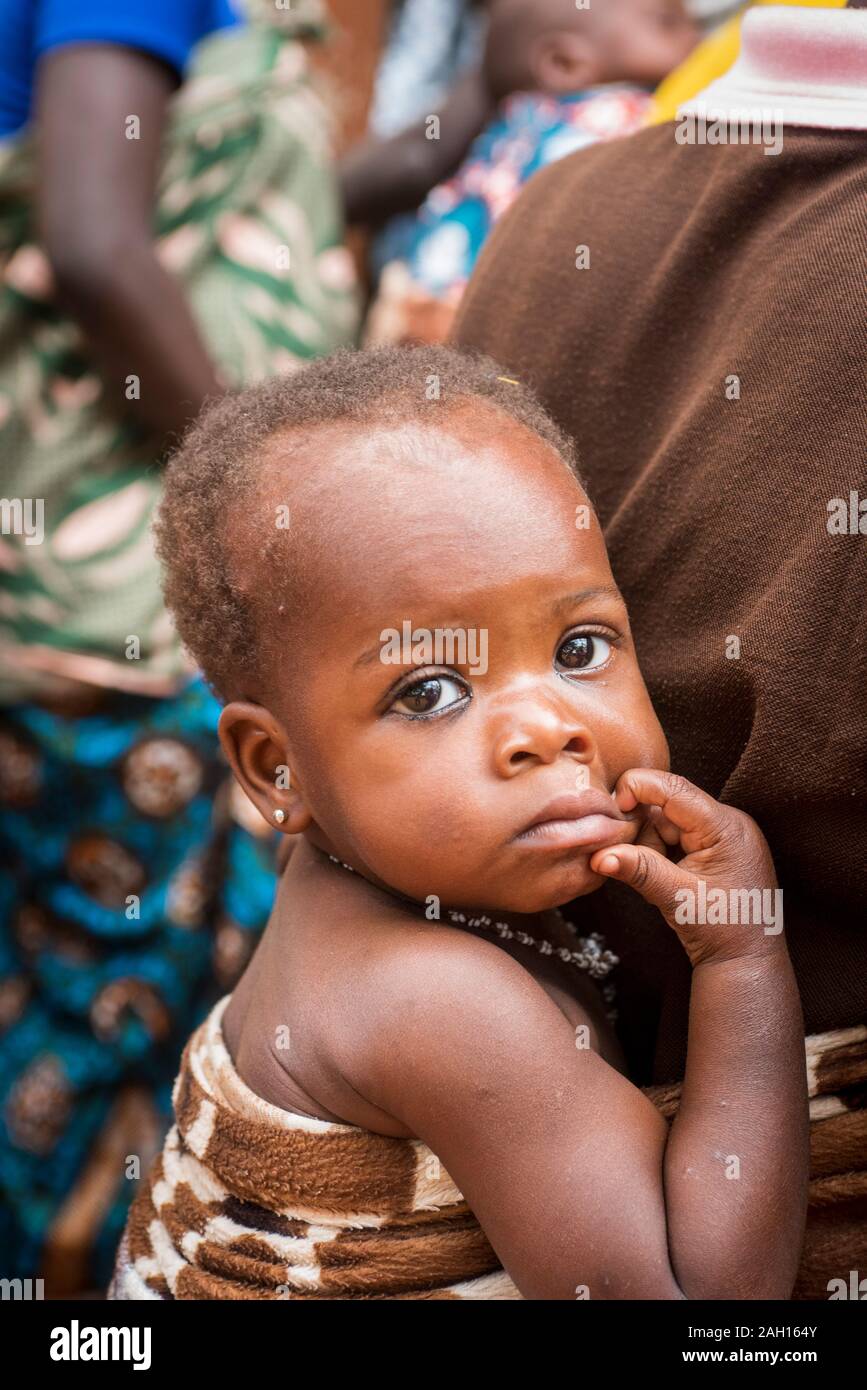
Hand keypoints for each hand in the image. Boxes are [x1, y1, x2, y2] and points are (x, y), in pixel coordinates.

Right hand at [589, 770, 782, 967]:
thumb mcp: (678, 898)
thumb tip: (598, 856)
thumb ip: (639, 870)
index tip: (614, 808)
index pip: (675, 789)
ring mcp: (721, 835)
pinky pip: (674, 836)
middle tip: (631, 859)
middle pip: (666, 806)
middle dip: (643, 830)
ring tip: (660, 881)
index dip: (639, 788)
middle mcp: (727, 823)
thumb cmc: (723, 931)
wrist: (747, 962)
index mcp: (726, 827)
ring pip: (666, 822)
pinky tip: (664, 877)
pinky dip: (659, 852)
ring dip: (650, 845)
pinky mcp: (712, 848)